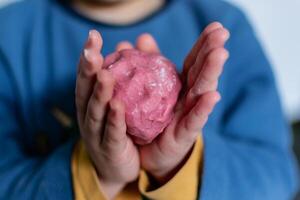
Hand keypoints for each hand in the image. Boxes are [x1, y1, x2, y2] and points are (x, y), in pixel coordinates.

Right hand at [75, 30, 139, 198]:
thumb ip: (126, 76)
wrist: (118, 168)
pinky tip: (117, 105)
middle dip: (88, 70)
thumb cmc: (119, 130)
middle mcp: (88, 116)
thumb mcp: (120, 103)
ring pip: (95, 111)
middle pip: (85, 91)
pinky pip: (112, 132)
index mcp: (90, 103)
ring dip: (99, 93)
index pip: (87, 77)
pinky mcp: (109, 149)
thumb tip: (130, 45)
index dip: (88, 57)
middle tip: (92, 50)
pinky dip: (114, 119)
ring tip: (105, 74)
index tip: (93, 36)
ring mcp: (96, 133)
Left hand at [128, 23, 229, 184]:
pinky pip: (194, 120)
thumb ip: (148, 65)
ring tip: (220, 55)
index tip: (214, 26)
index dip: (203, 45)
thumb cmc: (152, 119)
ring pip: (202, 92)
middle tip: (221, 33)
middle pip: (202, 73)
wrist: (148, 152)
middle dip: (212, 53)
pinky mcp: (184, 134)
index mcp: (182, 87)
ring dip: (211, 74)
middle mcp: (189, 99)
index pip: (194, 62)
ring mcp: (189, 115)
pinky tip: (212, 95)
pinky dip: (203, 108)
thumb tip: (142, 39)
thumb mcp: (150, 90)